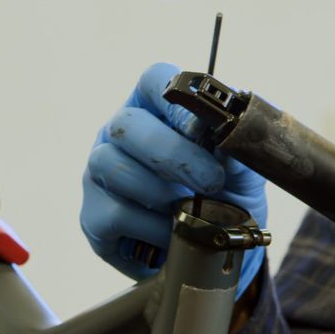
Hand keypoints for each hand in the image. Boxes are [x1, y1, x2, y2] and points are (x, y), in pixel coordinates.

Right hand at [80, 62, 266, 297]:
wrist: (211, 254)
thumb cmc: (224, 200)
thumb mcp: (242, 171)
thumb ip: (236, 147)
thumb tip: (228, 132)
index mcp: (155, 110)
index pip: (154, 79)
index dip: (177, 96)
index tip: (207, 128)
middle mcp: (117, 135)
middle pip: (126, 124)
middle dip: (173, 154)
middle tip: (212, 182)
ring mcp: (97, 174)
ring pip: (110, 166)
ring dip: (159, 193)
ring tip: (189, 213)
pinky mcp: (92, 216)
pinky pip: (116, 214)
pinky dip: (153, 229)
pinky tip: (171, 236)